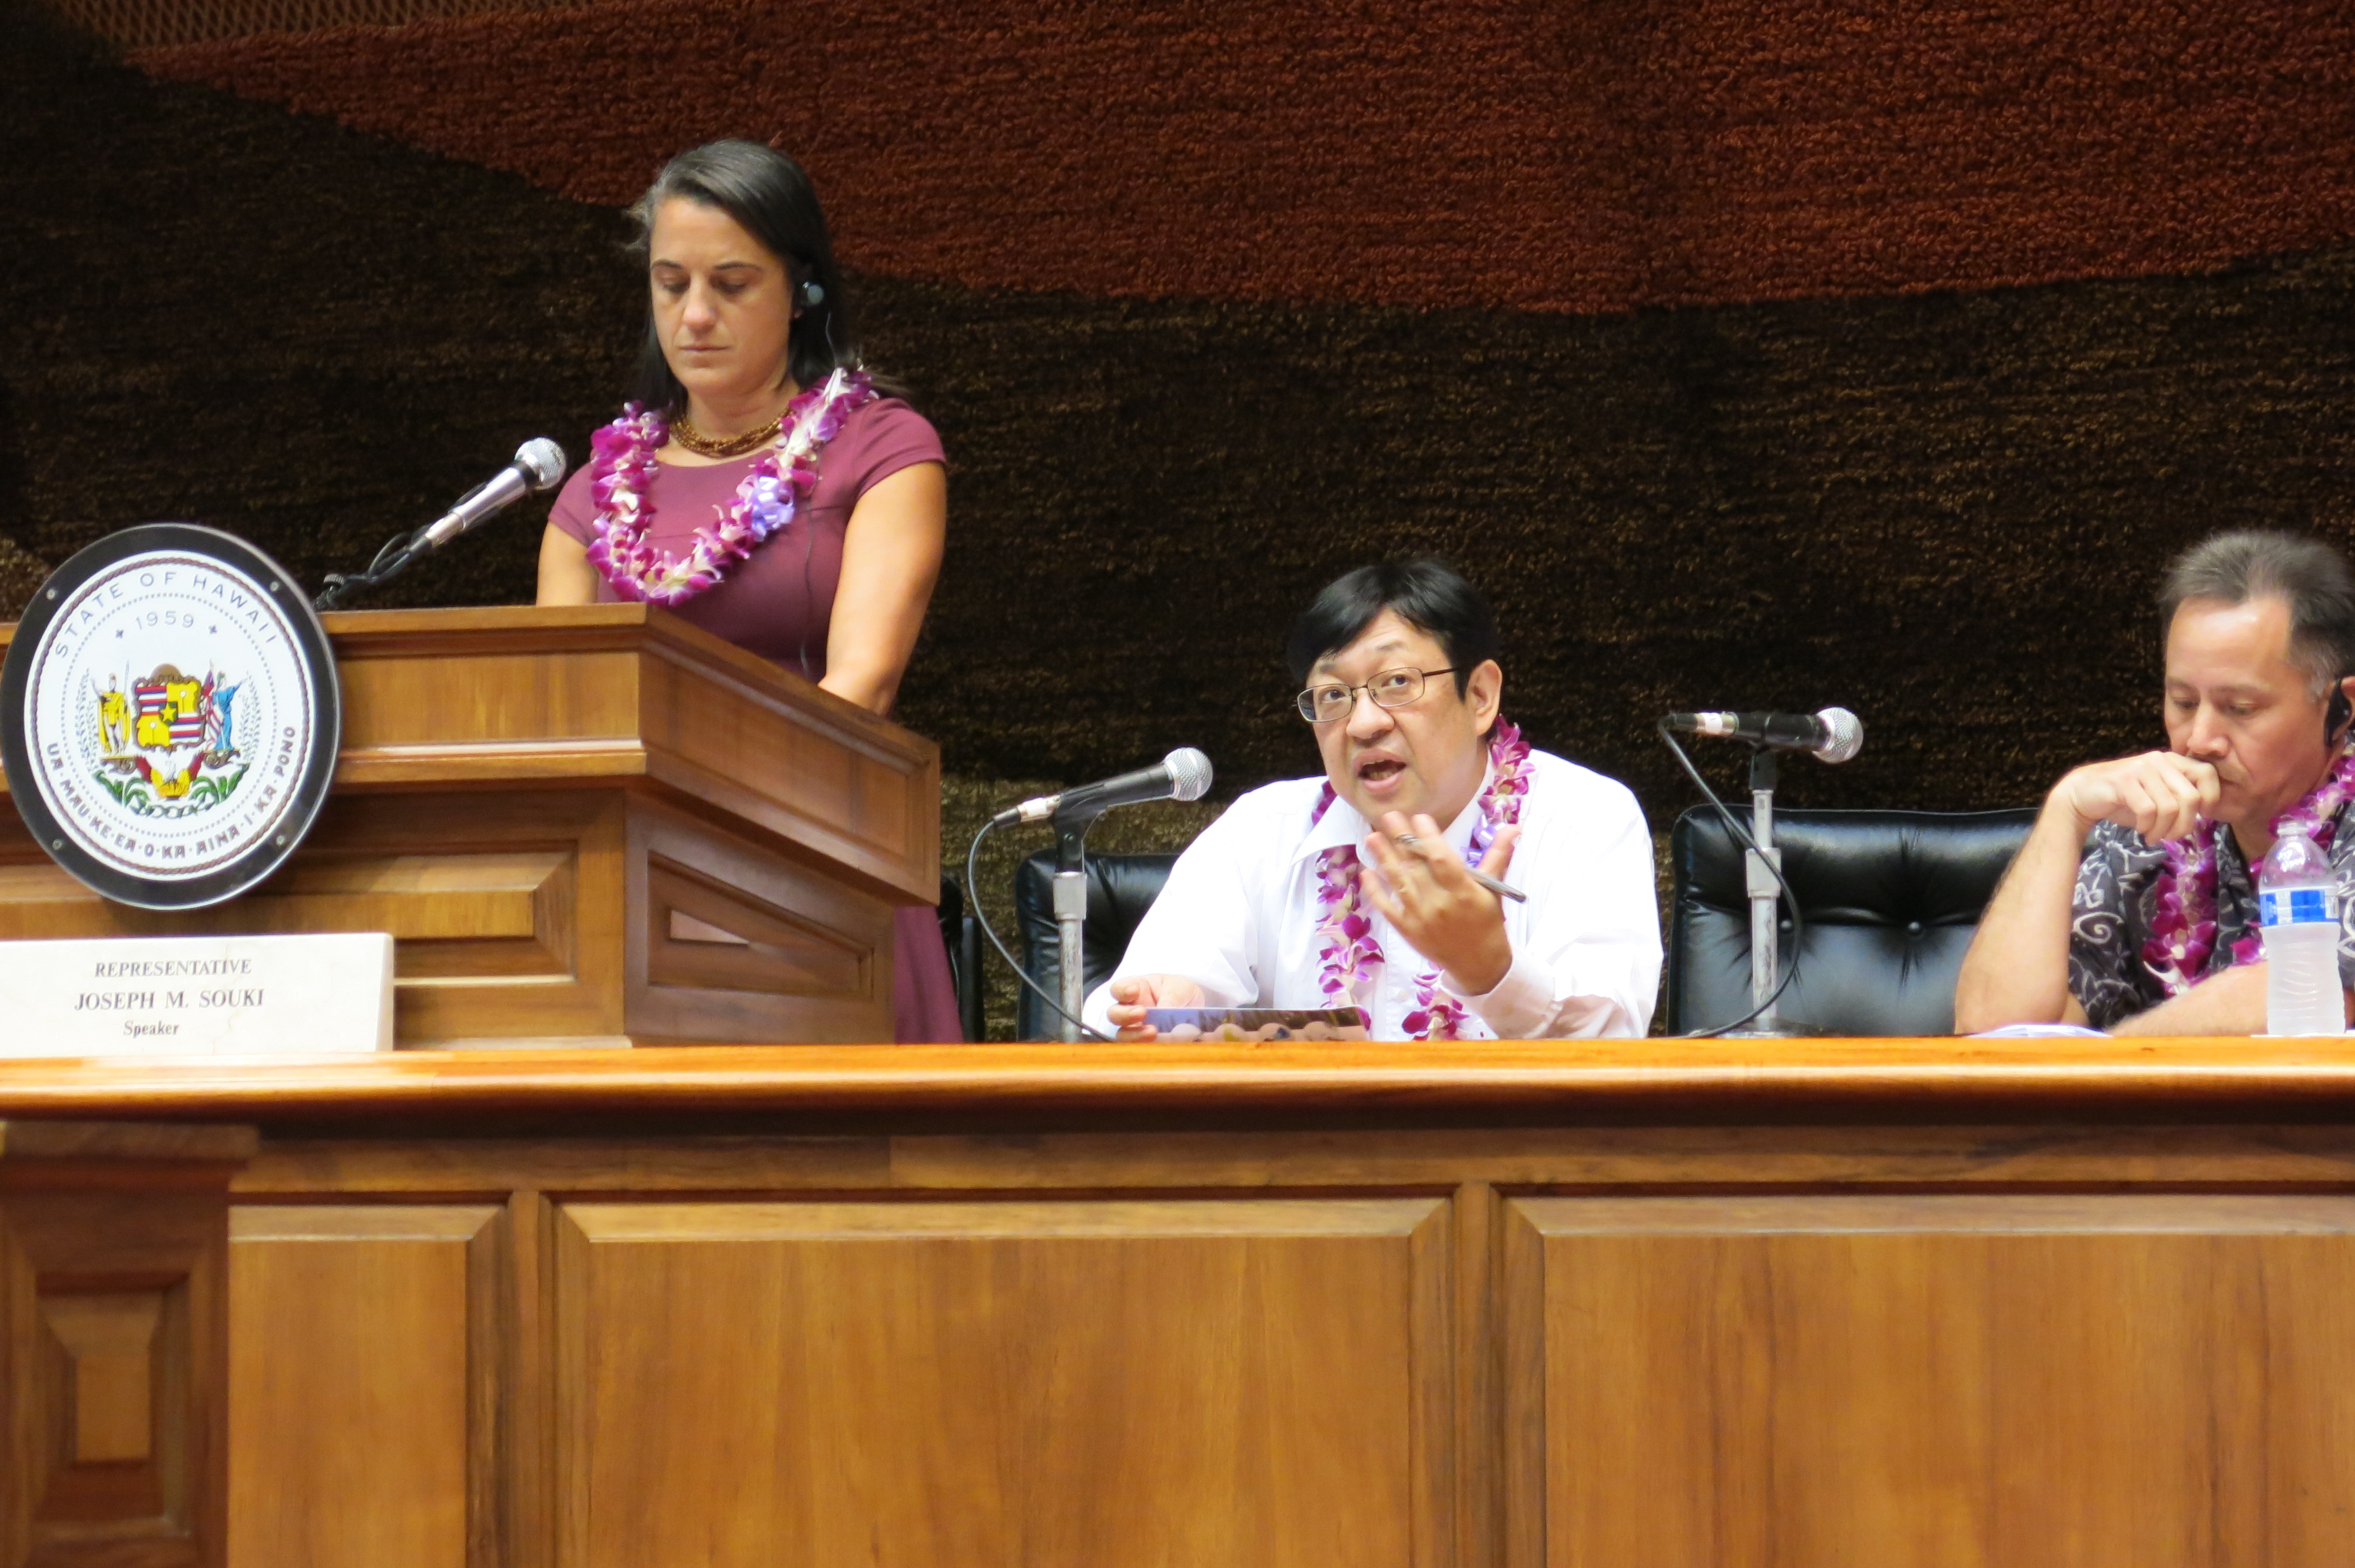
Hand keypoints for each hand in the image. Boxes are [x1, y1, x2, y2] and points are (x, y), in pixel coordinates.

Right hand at [1104, 974, 1205, 1041]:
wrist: (1196, 1011)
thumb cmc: (1181, 993)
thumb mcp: (1180, 987)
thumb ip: (1171, 996)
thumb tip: (1165, 1010)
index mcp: (1136, 989)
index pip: (1119, 989)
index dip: (1121, 991)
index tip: (1132, 992)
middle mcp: (1131, 1010)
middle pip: (1114, 1014)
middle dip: (1124, 1014)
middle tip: (1142, 1013)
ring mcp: (1136, 1030)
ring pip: (1123, 1035)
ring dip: (1135, 1035)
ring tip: (1153, 1032)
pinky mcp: (1146, 1045)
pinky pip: (1139, 1050)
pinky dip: (1147, 1049)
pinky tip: (1160, 1045)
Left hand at [1360, 812, 1519, 996]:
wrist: (1478, 964)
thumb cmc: (1486, 922)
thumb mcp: (1494, 890)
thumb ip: (1498, 856)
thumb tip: (1513, 827)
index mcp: (1463, 892)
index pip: (1442, 859)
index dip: (1429, 837)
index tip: (1419, 817)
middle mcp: (1440, 903)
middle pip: (1416, 867)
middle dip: (1401, 839)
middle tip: (1388, 815)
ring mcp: (1420, 917)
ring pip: (1398, 883)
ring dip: (1383, 859)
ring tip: (1371, 837)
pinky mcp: (1407, 929)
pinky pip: (1388, 907)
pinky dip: (1376, 890)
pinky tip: (1366, 872)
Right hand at [2054, 752, 2220, 842]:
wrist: (2083, 794)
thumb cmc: (2124, 798)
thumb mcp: (2158, 795)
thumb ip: (2180, 798)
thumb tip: (2208, 813)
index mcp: (2171, 760)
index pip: (2206, 773)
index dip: (2211, 798)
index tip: (2202, 816)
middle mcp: (2158, 760)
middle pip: (2190, 797)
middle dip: (2185, 825)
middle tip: (2172, 837)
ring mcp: (2140, 768)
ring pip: (2170, 807)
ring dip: (2164, 830)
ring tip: (2154, 837)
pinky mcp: (2124, 781)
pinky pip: (2148, 810)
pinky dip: (2147, 826)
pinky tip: (2142, 830)